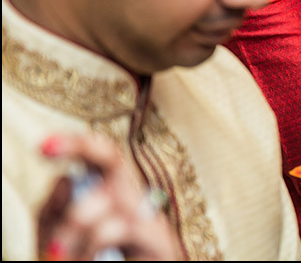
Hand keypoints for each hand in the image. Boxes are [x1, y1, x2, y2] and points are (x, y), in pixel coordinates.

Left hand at [37, 134, 181, 260]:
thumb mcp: (56, 241)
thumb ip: (54, 210)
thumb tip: (63, 178)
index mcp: (109, 197)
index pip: (99, 158)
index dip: (76, 145)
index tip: (43, 146)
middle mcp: (132, 201)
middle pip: (114, 160)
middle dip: (82, 150)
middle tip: (45, 152)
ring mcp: (149, 220)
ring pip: (107, 198)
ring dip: (73, 227)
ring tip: (61, 257)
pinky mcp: (161, 243)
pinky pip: (118, 227)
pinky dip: (90, 244)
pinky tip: (82, 260)